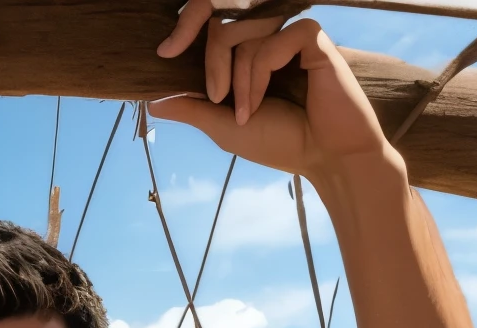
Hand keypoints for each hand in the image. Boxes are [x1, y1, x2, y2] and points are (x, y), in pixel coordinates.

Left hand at [151, 5, 393, 184]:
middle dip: (212, 60)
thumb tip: (152, 100)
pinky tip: (263, 100)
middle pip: (224, 21)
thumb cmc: (281, 143)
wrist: (325, 157)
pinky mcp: (311, 37)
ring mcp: (289, 34)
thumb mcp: (225, 127)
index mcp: (247, 51)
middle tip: (217, 97)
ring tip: (248, 111)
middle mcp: (268, 36)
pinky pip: (274, 37)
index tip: (164, 53)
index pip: (213, 22)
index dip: (187, 25)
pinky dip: (260, 72)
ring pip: (246, 31)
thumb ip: (192, 108)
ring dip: (239, 77)